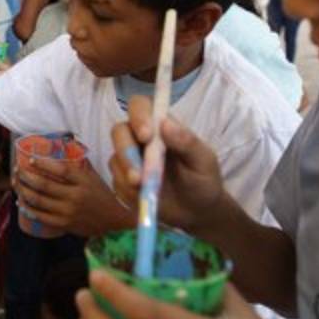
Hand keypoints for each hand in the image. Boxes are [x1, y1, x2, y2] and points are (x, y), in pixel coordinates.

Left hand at [15, 157, 133, 236]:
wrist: (115, 219)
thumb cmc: (102, 195)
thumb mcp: (94, 177)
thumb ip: (79, 166)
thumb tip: (64, 147)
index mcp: (84, 181)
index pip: (60, 170)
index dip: (43, 164)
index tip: (30, 159)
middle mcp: (75, 196)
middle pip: (44, 185)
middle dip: (26, 176)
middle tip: (17, 170)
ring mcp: (69, 212)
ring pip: (39, 200)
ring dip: (23, 190)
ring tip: (17, 183)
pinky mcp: (64, 224)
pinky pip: (41, 216)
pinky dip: (29, 208)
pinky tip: (22, 201)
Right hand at [109, 95, 226, 233]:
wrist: (197, 212)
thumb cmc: (203, 179)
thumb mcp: (203, 161)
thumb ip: (187, 142)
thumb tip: (166, 124)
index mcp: (160, 126)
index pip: (140, 106)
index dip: (138, 116)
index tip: (146, 136)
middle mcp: (139, 139)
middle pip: (119, 131)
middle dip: (125, 149)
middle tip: (138, 172)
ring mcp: (129, 160)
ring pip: (115, 158)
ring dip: (126, 172)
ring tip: (142, 187)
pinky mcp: (123, 181)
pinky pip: (116, 181)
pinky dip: (127, 190)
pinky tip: (142, 196)